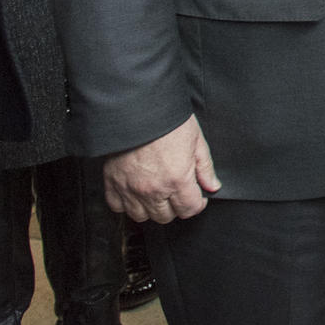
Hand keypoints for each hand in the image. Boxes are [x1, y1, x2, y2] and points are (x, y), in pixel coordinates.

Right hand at [104, 114, 220, 222]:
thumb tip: (212, 186)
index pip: (190, 209)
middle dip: (175, 206)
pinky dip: (126, 203)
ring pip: (142, 216)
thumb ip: (205, 167)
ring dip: (151, 207)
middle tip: (177, 191)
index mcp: (177, 179)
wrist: (136, 108)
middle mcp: (153, 189)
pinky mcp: (112, 183)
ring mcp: (130, 189)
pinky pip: (118, 207)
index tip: (197, 196)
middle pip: (166, 216)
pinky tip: (135, 191)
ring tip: (157, 192)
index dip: (197, 204)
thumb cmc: (167, 121)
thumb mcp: (196, 140)